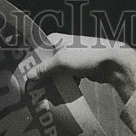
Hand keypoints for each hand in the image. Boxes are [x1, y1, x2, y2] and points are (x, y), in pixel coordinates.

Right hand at [10, 33, 135, 101]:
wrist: (113, 63)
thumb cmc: (86, 56)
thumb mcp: (61, 62)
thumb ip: (44, 69)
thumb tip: (29, 76)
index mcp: (56, 39)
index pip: (37, 50)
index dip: (30, 63)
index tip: (23, 76)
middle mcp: (63, 46)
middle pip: (47, 63)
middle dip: (41, 76)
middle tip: (33, 89)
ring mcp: (73, 57)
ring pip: (57, 72)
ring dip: (53, 83)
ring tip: (44, 95)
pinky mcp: (81, 68)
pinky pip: (68, 78)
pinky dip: (64, 86)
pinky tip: (59, 95)